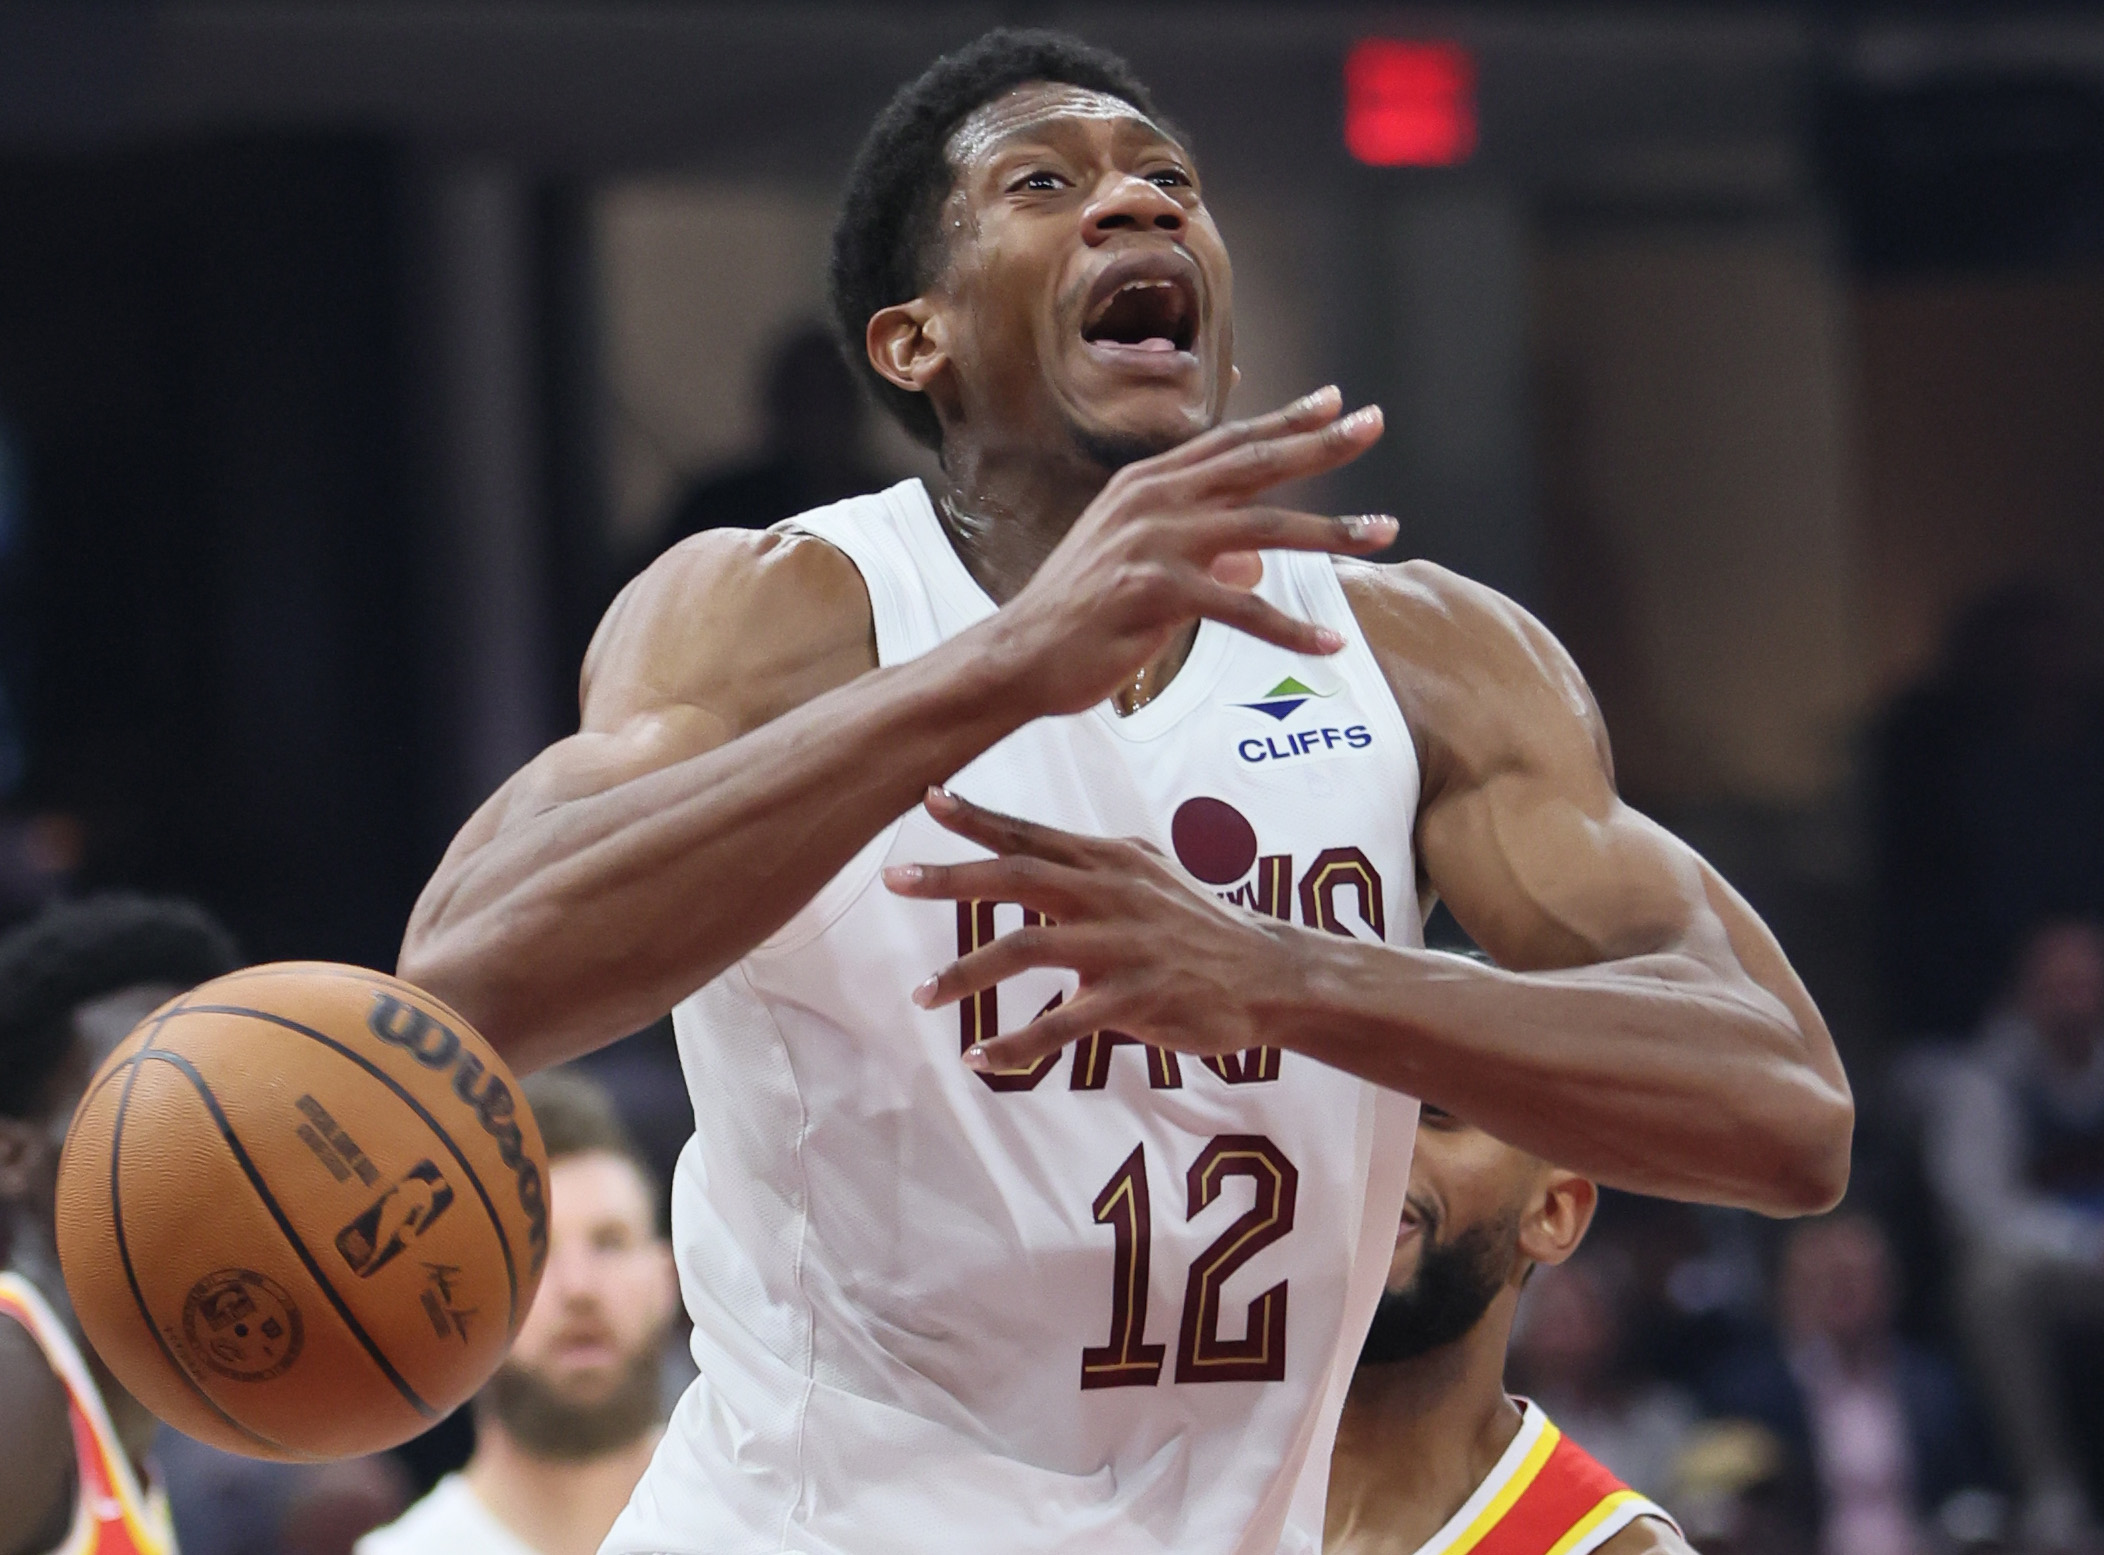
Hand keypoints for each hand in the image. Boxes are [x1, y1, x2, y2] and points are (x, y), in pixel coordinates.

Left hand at [884, 788, 1302, 1070]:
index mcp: (1110, 862)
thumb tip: (1045, 847)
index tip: (927, 800)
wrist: (1270, 975)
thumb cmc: (1202, 926)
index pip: (1033, 834)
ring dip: (968, 973)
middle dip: (953, 879)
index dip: (979, 818)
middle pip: (1019, 877)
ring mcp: (1124, 946)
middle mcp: (1112, 894)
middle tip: (896, 881)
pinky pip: (1064, 1024)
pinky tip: (979, 1057)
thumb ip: (1098, 862)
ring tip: (922, 994)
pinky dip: (1017, 1044)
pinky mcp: (1137, 998)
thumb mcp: (1151, 876)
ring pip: (1028, 950)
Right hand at [977, 387, 1391, 717]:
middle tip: (1374, 424)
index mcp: (1147, 485)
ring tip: (1384, 534)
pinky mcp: (1156, 594)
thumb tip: (1253, 568)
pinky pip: (1242, 610)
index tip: (1335, 401)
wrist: (1019, 655)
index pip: (1228, 443)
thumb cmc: (1080, 613)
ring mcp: (1154, 544)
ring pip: (1263, 529)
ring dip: (1331, 532)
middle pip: (1254, 466)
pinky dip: (1291, 628)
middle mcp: (1153, 501)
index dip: (1284, 421)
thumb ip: (1200, 555)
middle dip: (1320, 444)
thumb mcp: (1138, 566)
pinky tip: (1332, 643)